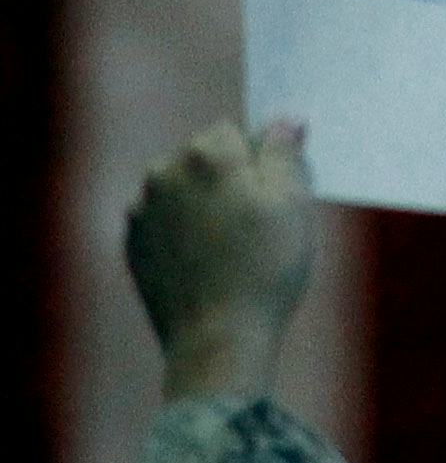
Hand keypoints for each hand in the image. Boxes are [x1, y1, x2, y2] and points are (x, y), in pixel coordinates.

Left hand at [125, 119, 314, 402]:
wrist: (218, 342)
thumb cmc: (263, 270)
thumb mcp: (294, 204)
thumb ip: (285, 152)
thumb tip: (283, 121)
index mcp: (206, 156)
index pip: (236, 132)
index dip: (262, 162)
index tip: (274, 198)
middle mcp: (164, 174)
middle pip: (205, 158)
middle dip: (230, 179)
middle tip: (257, 224)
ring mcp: (142, 211)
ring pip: (183, 189)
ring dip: (204, 204)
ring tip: (231, 248)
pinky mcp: (133, 245)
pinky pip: (165, 221)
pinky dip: (185, 232)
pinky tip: (207, 262)